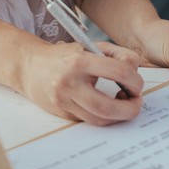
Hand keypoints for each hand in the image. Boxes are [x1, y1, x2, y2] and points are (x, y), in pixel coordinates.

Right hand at [20, 39, 142, 124]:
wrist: (30, 67)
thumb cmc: (65, 56)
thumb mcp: (89, 46)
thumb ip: (116, 55)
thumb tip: (135, 72)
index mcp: (79, 62)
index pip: (118, 72)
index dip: (135, 80)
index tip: (137, 84)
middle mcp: (70, 83)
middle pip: (108, 107)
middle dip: (130, 108)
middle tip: (137, 101)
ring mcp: (64, 102)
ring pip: (100, 119)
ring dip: (119, 116)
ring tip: (124, 104)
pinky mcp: (63, 114)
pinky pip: (90, 121)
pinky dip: (104, 116)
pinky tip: (108, 107)